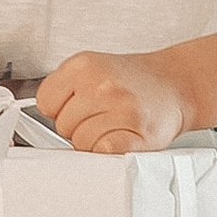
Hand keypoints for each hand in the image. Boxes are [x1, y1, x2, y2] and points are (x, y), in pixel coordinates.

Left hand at [34, 50, 193, 155]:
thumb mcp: (94, 68)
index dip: (59, 109)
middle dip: (78, 126)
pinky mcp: (139, 134)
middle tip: (101, 116)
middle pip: (63, 126)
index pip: (45, 102)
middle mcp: (101, 84)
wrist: (177, 83)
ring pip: (81, 143)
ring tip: (113, 126)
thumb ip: (65, 87)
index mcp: (84, 65)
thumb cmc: (132, 81)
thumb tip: (40, 117)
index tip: (76, 107)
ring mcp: (122, 109)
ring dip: (94, 141)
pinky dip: (108, 150)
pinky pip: (104, 151)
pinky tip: (121, 139)